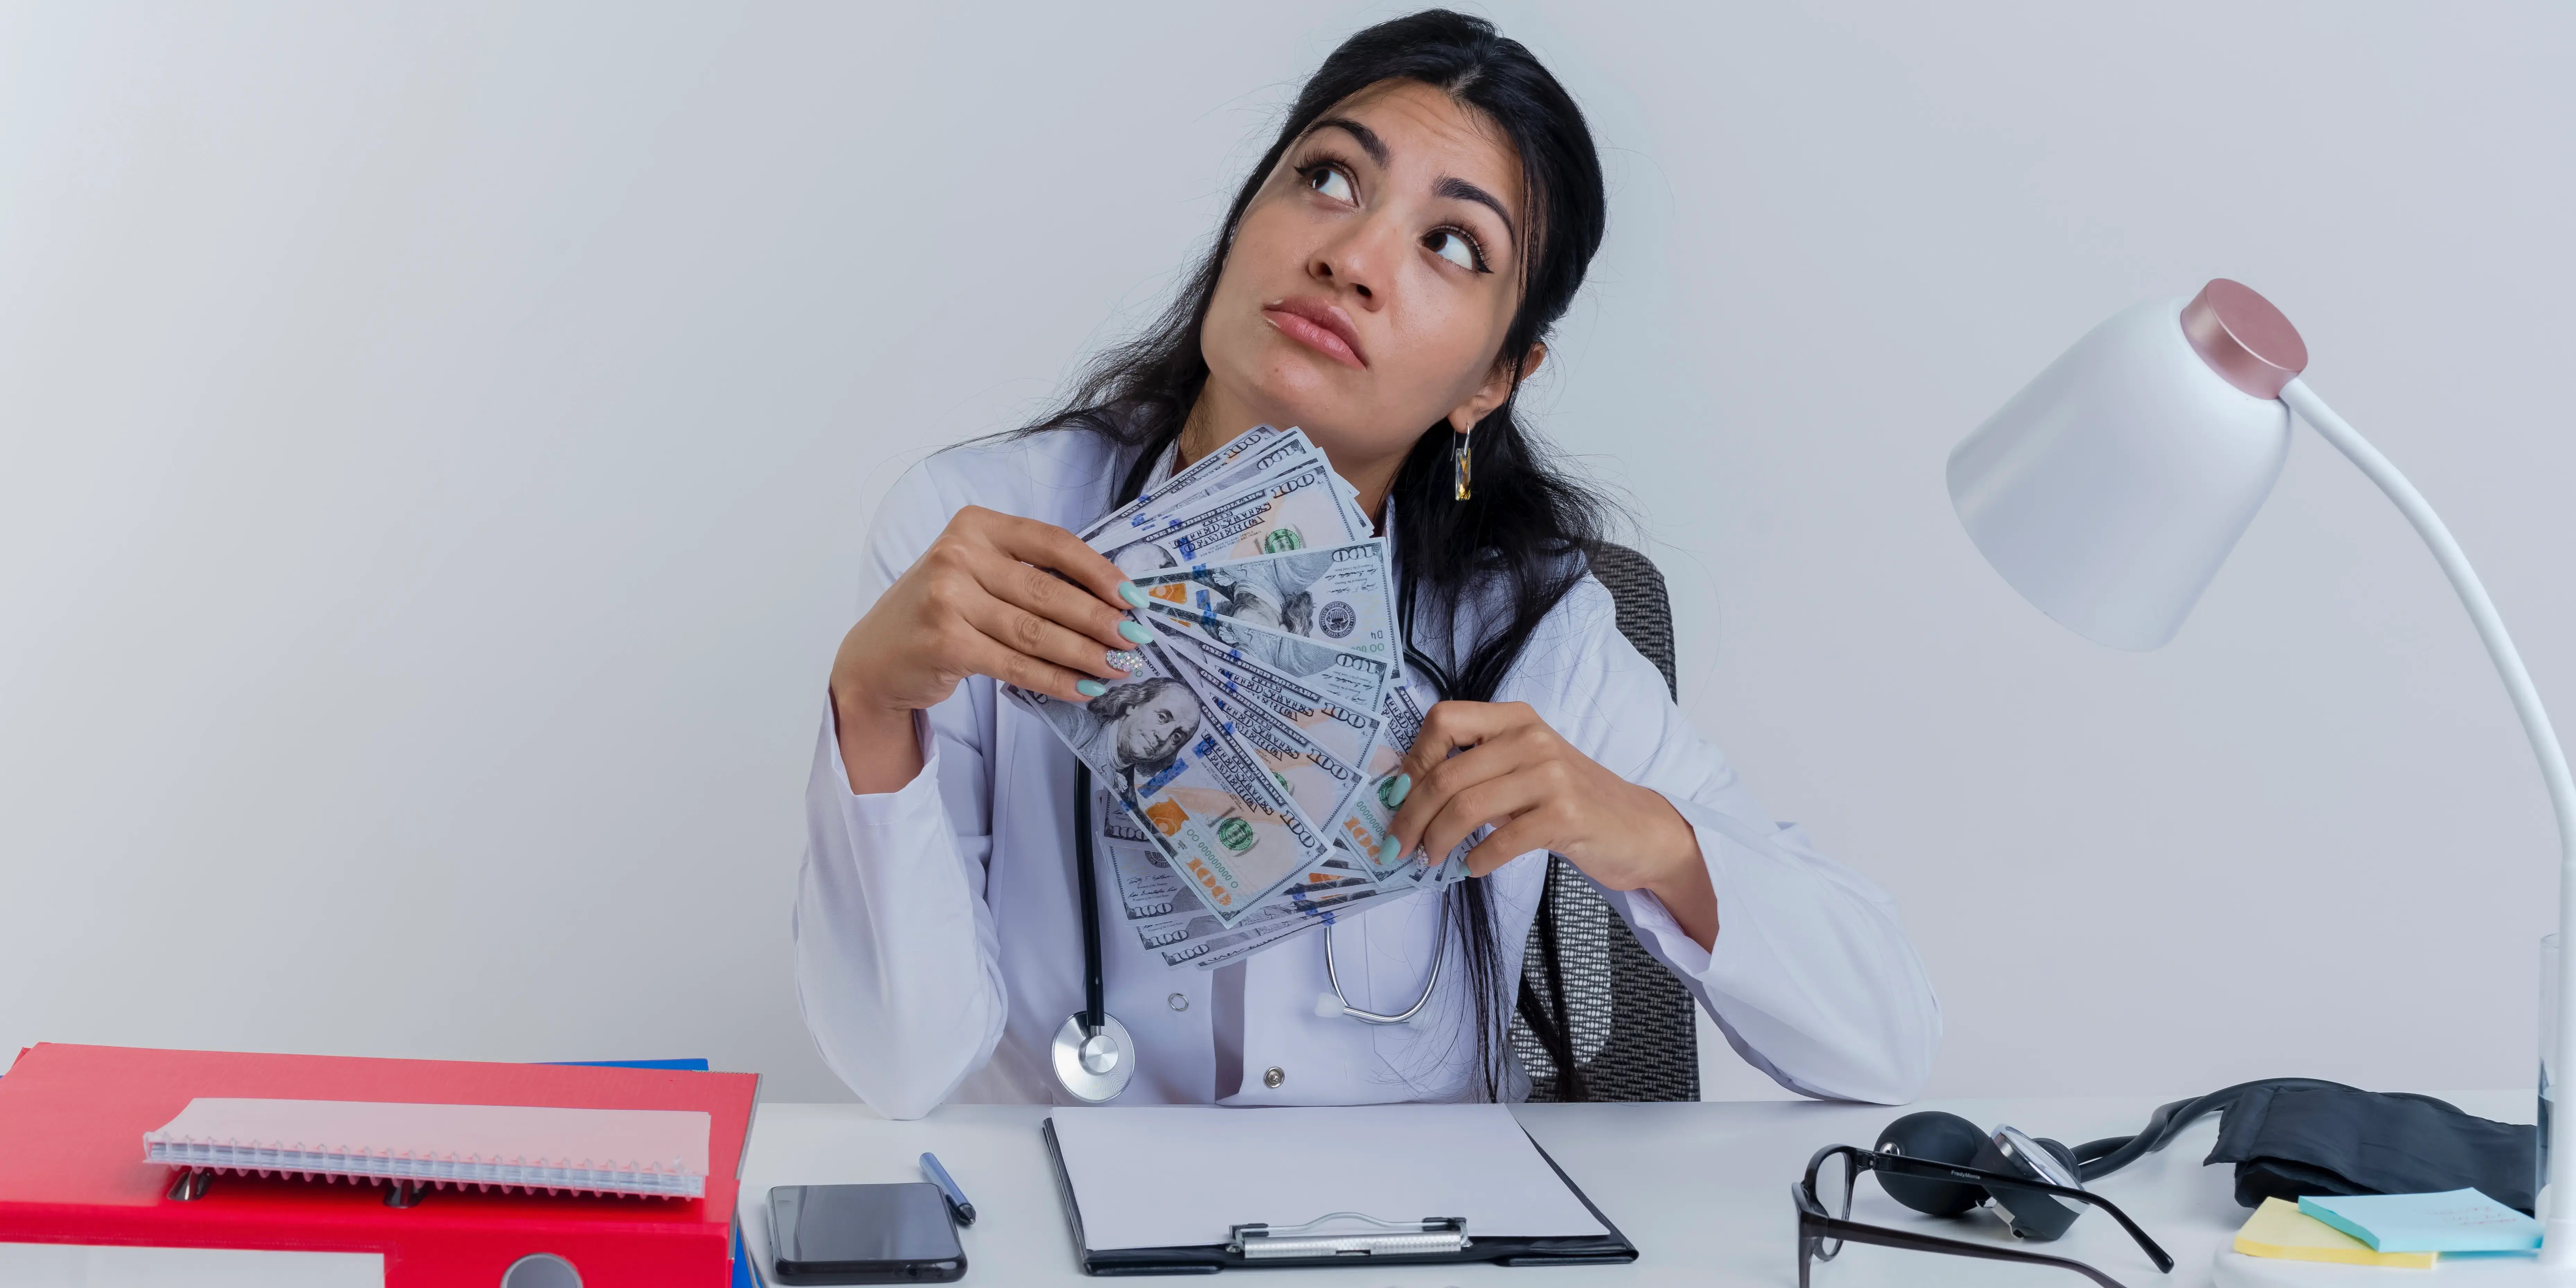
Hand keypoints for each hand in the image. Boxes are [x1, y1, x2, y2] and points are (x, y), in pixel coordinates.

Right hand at [830, 506, 1153, 792]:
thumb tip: (1109, 600)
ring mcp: (947, 599)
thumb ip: (1029, 574)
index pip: (1052, 542)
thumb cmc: (940, 611)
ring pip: (1036, 631)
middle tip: (1136, 639)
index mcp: (975, 526)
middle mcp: (957, 555)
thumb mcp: (978, 573)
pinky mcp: (945, 642)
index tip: (1134, 597)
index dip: (1099, 571)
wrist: (877, 657)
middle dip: (1100, 619)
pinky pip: (1016, 665)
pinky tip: (1084, 689)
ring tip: (1118, 668)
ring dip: (1085, 654)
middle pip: (1048, 590)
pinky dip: (1055, 680)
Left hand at [1385, 700, 1717, 949]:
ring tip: (1430, 859)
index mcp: (1515, 719)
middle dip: (1410, 816)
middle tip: (1398, 846)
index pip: (1443, 720)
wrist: (1637, 828)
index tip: (1396, 795)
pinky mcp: (1565, 815)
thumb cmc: (1569, 800)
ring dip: (1436, 841)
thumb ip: (1476, 771)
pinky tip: (1473, 867)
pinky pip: (1501, 840)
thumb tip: (1408, 795)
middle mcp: (1531, 738)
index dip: (1411, 759)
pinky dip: (1477, 860)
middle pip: (1446, 774)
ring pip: (1465, 806)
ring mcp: (1550, 775)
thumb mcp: (1522, 770)